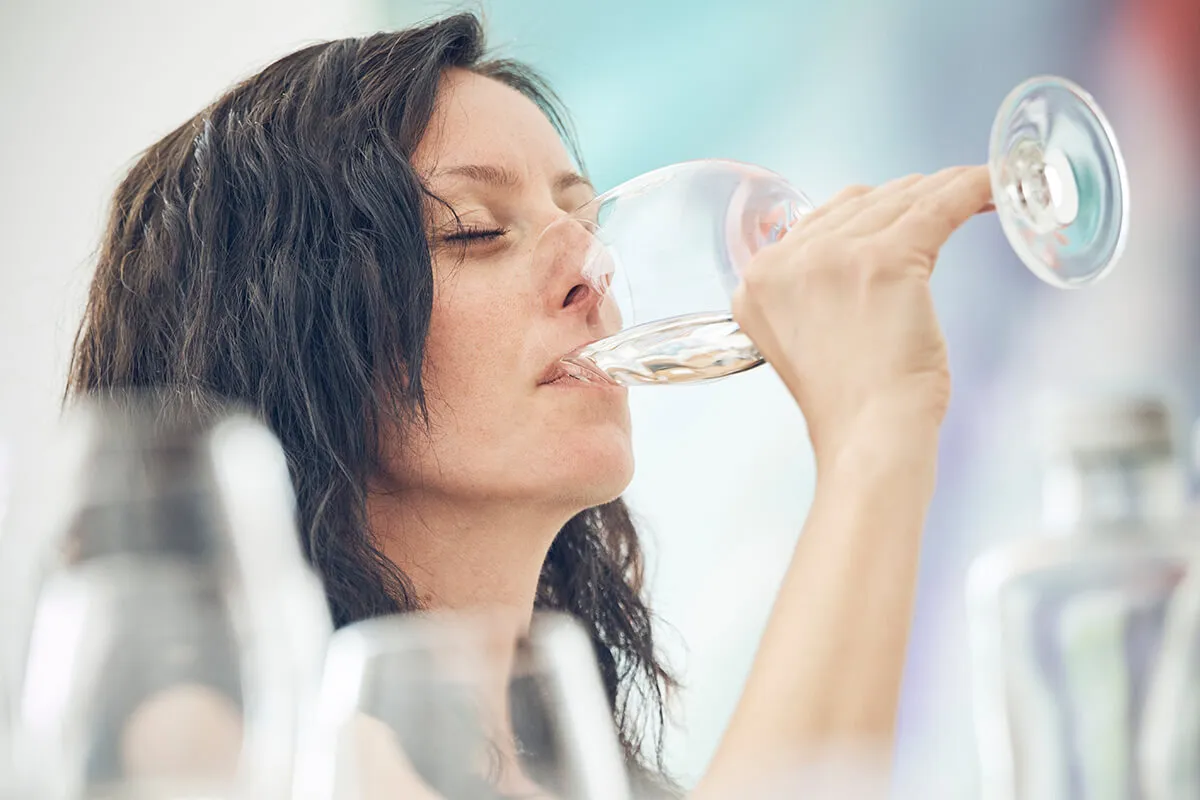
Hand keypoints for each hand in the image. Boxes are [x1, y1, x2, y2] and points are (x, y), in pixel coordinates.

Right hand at [732, 166, 992, 462]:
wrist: (868, 439)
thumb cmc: (849, 401)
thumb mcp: (805, 335)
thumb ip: (811, 286)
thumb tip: (863, 236)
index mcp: (757, 280)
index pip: (817, 221)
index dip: (865, 214)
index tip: (901, 211)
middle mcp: (785, 261)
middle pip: (857, 203)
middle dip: (906, 198)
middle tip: (948, 199)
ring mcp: (834, 257)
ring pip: (899, 200)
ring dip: (942, 189)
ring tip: (976, 190)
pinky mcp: (886, 260)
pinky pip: (938, 206)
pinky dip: (970, 188)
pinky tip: (991, 185)